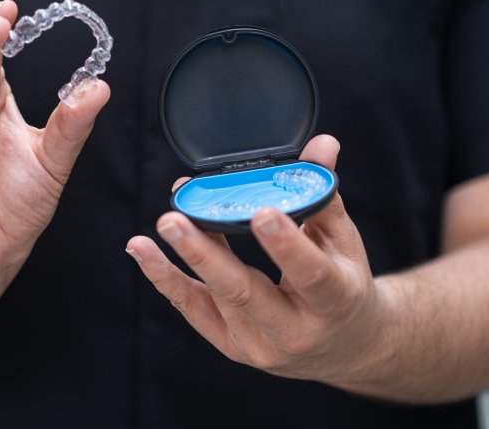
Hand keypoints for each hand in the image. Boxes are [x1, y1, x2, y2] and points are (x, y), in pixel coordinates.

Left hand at [126, 135, 391, 385]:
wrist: (345, 345)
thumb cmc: (343, 286)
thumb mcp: (344, 241)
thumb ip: (323, 193)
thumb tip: (321, 144)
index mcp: (335, 301)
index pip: (311, 274)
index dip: (286, 245)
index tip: (262, 212)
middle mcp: (295, 331)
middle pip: (244, 293)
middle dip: (205, 255)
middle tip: (174, 220)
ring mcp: (258, 344)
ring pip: (213, 299)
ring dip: (179, 262)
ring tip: (157, 229)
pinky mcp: (230, 344)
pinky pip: (192, 308)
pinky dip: (165, 278)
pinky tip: (143, 251)